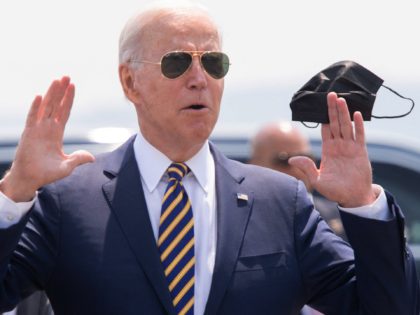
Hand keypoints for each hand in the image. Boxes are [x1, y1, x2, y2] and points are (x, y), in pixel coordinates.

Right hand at [0, 77, 94, 201]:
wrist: (30, 180)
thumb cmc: (47, 173)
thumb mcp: (67, 166)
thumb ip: (78, 159)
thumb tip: (92, 157)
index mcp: (57, 133)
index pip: (65, 112)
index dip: (69, 100)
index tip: (73, 86)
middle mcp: (47, 128)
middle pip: (56, 105)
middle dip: (61, 91)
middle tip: (66, 76)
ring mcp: (37, 129)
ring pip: (45, 107)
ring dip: (51, 94)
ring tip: (57, 80)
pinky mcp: (28, 134)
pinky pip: (32, 118)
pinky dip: (35, 108)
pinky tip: (39, 97)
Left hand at [289, 92, 376, 206]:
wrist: (352, 198)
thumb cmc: (335, 191)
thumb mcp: (317, 180)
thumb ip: (306, 167)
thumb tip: (291, 159)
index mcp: (328, 150)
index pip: (324, 130)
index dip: (323, 117)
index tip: (320, 105)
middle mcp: (339, 146)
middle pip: (335, 123)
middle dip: (332, 110)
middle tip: (330, 94)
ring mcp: (350, 148)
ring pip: (346, 126)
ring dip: (344, 113)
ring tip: (341, 99)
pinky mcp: (361, 152)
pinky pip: (359, 136)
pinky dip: (358, 125)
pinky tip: (356, 114)